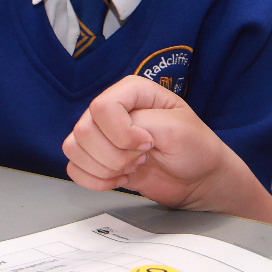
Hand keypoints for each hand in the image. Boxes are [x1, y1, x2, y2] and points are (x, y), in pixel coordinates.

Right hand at [61, 76, 263, 211]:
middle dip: (114, 155)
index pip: (102, 107)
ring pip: (74, 148)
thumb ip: (145, 124)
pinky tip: (118, 179)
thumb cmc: (195, 148)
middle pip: (84, 130)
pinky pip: (74, 168)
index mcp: (131, 91)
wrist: (198, 179)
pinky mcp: (97, 159)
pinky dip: (94, 180)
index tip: (147, 144)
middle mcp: (112, 110)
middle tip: (142, 158)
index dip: (121, 132)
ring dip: (104, 168)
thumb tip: (119, 136)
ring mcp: (102, 134)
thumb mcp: (179, 129)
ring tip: (131, 168)